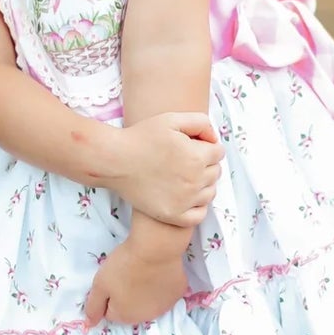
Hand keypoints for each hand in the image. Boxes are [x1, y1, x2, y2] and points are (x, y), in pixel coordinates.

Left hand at [84, 234, 189, 328]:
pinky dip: (161, 284)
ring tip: (142, 273)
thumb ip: (93, 307)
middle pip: (132, 309)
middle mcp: (147, 317)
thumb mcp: (99, 285)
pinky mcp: (178, 293)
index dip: (109, 296)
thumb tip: (89, 325)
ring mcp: (166, 306)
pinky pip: (165, 291)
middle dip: (127, 297)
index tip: (112, 281)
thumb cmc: (124, 265)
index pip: (111, 312)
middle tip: (126, 276)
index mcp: (125, 317)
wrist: (155, 248)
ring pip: (150, 302)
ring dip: (145, 293)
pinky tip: (158, 271)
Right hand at [111, 112, 220, 226]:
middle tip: (184, 160)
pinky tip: (185, 196)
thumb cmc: (141, 137)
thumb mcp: (171, 119)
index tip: (191, 146)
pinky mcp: (173, 215)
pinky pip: (199, 215)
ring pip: (210, 193)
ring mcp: (185, 201)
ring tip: (183, 176)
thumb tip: (214, 138)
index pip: (219, 152)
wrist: (114, 161)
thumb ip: (200, 122)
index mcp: (197, 157)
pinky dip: (197, 206)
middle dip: (205, 164)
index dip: (206, 146)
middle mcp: (195, 181)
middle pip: (216, 172)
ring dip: (203, 184)